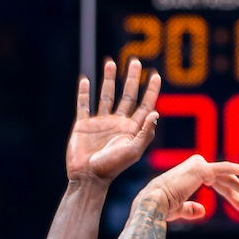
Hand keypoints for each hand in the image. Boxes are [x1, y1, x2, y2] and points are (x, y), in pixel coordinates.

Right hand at [67, 58, 160, 182]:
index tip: (155, 75)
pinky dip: (84, 92)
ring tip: (110, 63)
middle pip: (127, 95)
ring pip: (106, 95)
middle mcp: (117, 123)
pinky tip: (85, 80)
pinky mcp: (83, 125)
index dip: (151, 90)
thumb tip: (155, 113)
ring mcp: (100, 123)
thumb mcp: (132, 151)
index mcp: (131, 129)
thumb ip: (145, 132)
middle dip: (131, 78)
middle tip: (135, 61)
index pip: (144, 105)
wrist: (87, 177)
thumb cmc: (111, 167)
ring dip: (108, 79)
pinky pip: (84, 105)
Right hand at [138, 154, 238, 221]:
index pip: (218, 181)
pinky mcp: (202, 169)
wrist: (152, 204)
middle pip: (226, 181)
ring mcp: (199, 166)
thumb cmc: (160, 209)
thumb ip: (190, 209)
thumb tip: (203, 211)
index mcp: (191, 175)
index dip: (234, 189)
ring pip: (228, 180)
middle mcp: (196, 167)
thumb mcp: (178, 209)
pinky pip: (225, 169)